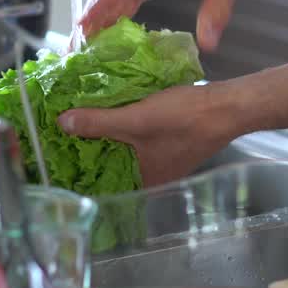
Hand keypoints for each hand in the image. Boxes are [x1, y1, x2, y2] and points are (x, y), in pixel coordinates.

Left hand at [58, 83, 238, 187]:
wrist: (227, 106)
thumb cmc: (184, 119)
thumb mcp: (135, 118)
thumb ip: (98, 122)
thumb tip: (63, 123)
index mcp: (143, 180)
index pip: (102, 181)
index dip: (81, 166)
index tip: (60, 151)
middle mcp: (153, 176)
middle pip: (113, 164)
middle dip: (92, 148)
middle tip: (66, 132)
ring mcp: (164, 160)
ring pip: (126, 150)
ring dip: (108, 137)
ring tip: (83, 120)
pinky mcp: (171, 143)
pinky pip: (139, 140)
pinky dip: (126, 129)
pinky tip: (113, 113)